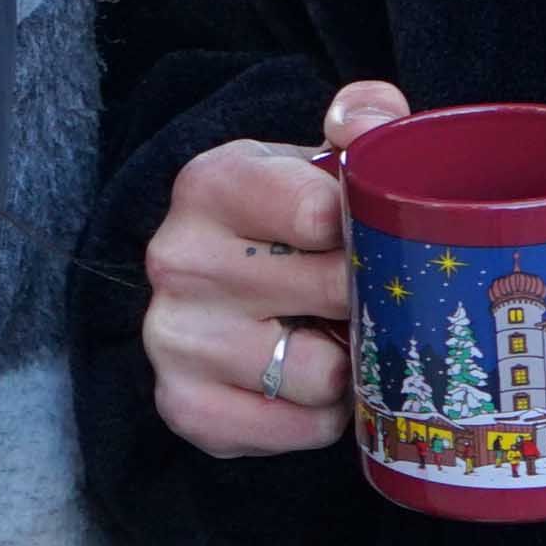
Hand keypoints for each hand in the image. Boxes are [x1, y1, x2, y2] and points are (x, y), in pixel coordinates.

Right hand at [139, 80, 408, 457]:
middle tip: (366, 294)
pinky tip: (305, 383)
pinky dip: (320, 416)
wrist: (222, 288)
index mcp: (210, 183)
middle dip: (369, 299)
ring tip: (330, 339)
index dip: (370, 230)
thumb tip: (366, 126)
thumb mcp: (319, 156)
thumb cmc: (289, 221)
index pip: (319, 210)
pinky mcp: (183, 408)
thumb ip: (363, 116)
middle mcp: (175, 258)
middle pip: (331, 291)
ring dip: (346, 365)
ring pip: (320, 372)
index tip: (373, 235)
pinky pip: (299, 428)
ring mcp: (172, 337)